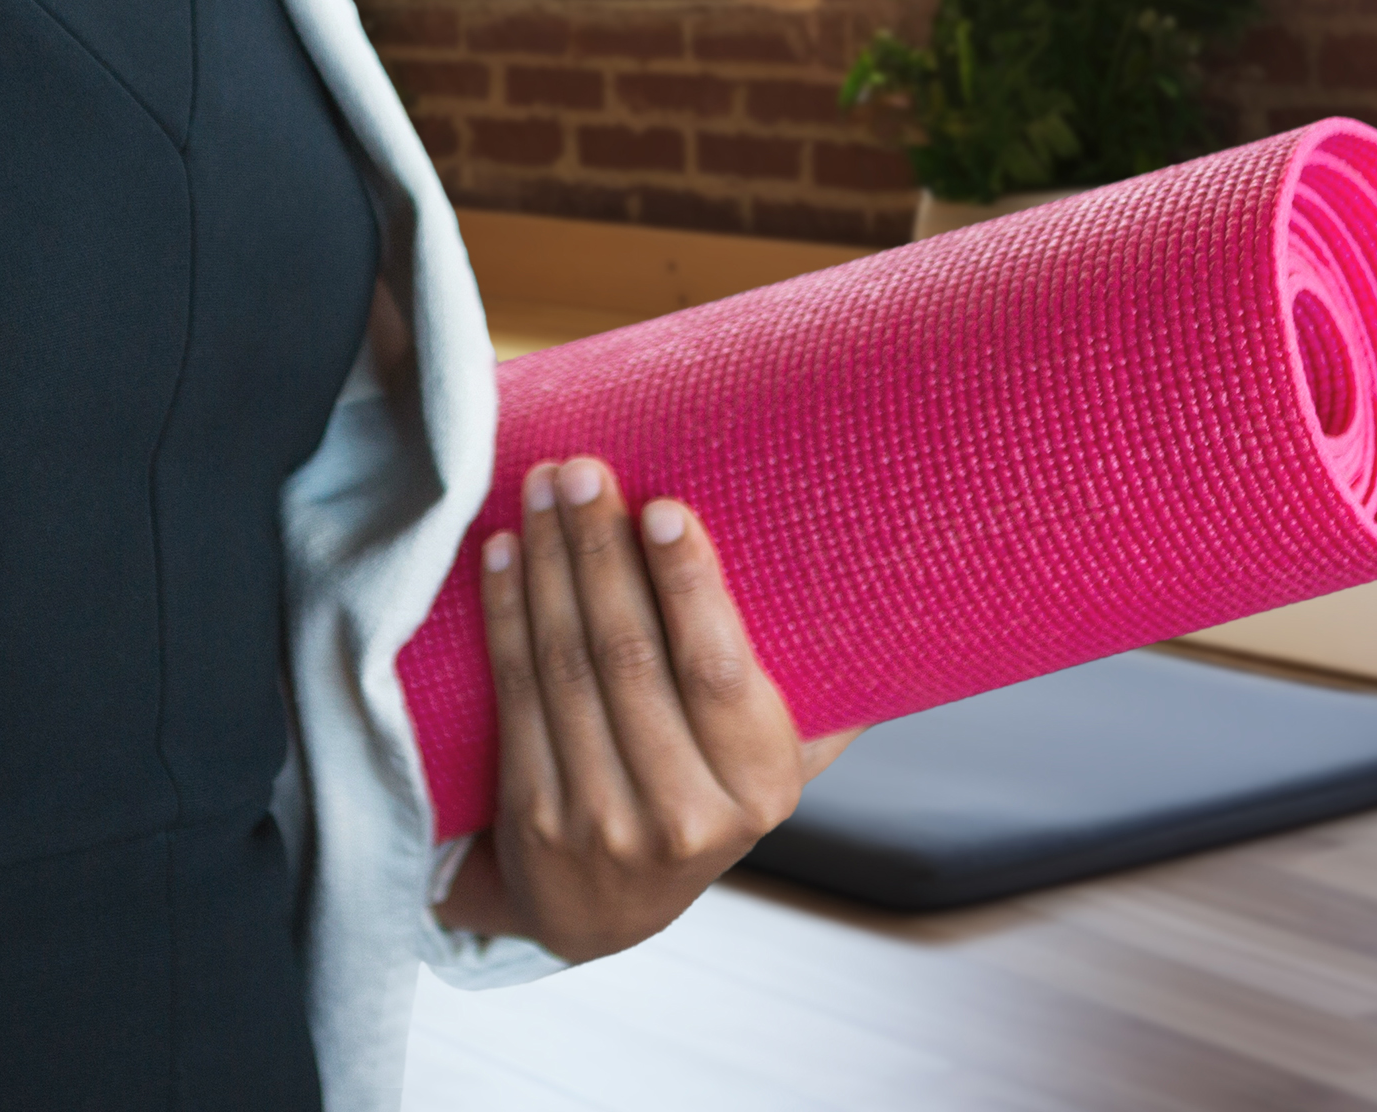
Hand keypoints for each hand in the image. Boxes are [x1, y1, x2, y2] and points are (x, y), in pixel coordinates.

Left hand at [436, 460, 856, 962]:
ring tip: (544, 485)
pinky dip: (504, 611)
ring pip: (566, 665)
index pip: (719, 672)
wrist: (602, 906)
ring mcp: (602, 821)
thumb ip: (818, 693)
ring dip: (549, 563)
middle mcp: (685, 813)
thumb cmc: (700, 793)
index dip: (688, 588)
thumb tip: (873, 577)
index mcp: (760, 787)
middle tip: (584, 469)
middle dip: (601, 549)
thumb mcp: (772, 760)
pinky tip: (502, 549)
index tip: (662, 508)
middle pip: (629, 655)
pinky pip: (516, 692)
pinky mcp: (534, 817)